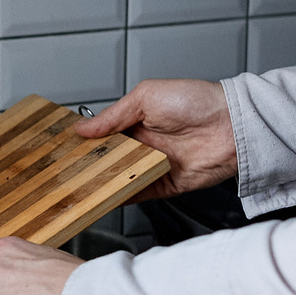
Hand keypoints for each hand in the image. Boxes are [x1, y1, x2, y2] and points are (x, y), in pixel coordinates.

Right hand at [74, 79, 235, 200]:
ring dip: (102, 183)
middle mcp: (144, 145)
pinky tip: (104, 197)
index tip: (63, 150)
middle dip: (89, 166)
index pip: (103, 136)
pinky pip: (138, 194)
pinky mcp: (165, 185)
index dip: (85, 143)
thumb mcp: (146, 96)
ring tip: (79, 187)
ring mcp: (153, 166)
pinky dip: (121, 197)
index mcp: (137, 121)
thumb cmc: (197, 101)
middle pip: (108, 160)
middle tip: (65, 172)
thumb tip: (83, 127)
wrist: (231, 126)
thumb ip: (113, 115)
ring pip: (119, 179)